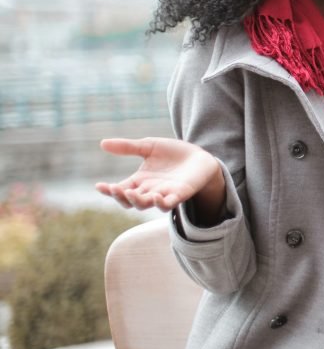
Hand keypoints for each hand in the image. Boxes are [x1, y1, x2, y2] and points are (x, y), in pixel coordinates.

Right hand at [95, 137, 223, 214]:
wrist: (199, 157)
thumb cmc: (173, 153)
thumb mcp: (149, 146)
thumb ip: (128, 147)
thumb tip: (102, 143)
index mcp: (139, 181)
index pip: (120, 189)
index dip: (109, 190)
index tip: (99, 186)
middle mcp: (149, 190)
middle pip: (130, 201)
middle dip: (121, 196)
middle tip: (115, 188)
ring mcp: (164, 194)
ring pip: (146, 205)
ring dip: (138, 201)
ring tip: (131, 192)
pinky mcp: (180, 195)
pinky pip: (168, 204)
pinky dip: (161, 203)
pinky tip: (156, 196)